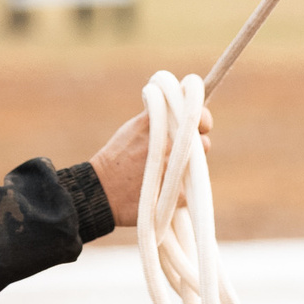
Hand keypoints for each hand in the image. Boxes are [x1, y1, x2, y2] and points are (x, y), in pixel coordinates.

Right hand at [89, 104, 212, 227]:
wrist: (100, 190)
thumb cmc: (117, 156)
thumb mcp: (135, 126)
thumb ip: (160, 118)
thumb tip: (182, 110)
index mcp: (161, 124)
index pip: (197, 115)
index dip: (202, 120)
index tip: (201, 126)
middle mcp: (170, 143)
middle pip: (203, 143)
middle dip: (195, 147)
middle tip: (177, 155)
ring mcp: (175, 169)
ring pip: (199, 167)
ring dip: (189, 169)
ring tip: (167, 174)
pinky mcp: (178, 193)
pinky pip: (190, 189)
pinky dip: (180, 190)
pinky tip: (162, 189)